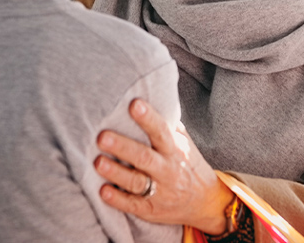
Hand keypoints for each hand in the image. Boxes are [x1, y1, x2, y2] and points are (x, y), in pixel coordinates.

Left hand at [95, 99, 233, 233]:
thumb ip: (166, 124)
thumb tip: (148, 94)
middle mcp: (168, 170)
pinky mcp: (151, 209)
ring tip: (98, 162)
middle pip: (145, 158)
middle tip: (102, 136)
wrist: (206, 202)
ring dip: (116, 172)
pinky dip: (118, 199)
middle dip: (123, 147)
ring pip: (137, 182)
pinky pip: (133, 205)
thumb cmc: (186, 164)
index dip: (148, 118)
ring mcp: (160, 192)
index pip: (161, 131)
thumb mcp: (183, 143)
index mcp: (174, 150)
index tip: (134, 104)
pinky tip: (103, 191)